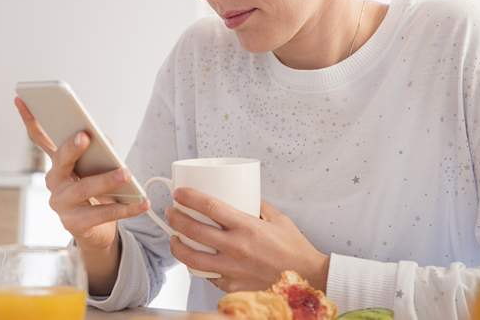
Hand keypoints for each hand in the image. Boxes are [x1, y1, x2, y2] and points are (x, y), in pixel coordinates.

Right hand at [14, 96, 149, 251]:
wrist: (96, 231)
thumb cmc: (96, 191)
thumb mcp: (96, 167)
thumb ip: (99, 150)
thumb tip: (105, 143)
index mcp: (58, 163)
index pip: (39, 137)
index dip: (30, 118)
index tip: (22, 98)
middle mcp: (55, 181)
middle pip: (60, 161)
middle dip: (72, 148)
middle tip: (85, 136)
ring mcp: (62, 204)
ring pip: (83, 189)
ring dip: (106, 180)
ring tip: (126, 173)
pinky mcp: (74, 224)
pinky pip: (101, 214)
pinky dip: (125, 208)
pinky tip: (141, 203)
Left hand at [166, 188, 328, 293]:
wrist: (307, 279)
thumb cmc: (294, 249)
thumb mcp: (278, 219)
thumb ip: (258, 205)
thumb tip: (244, 194)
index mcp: (246, 227)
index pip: (209, 206)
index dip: (189, 197)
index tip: (179, 193)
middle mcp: (235, 248)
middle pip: (193, 230)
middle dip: (175, 219)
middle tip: (171, 212)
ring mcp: (232, 269)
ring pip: (192, 258)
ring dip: (177, 246)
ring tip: (175, 239)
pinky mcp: (232, 286)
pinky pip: (208, 276)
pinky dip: (199, 267)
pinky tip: (197, 261)